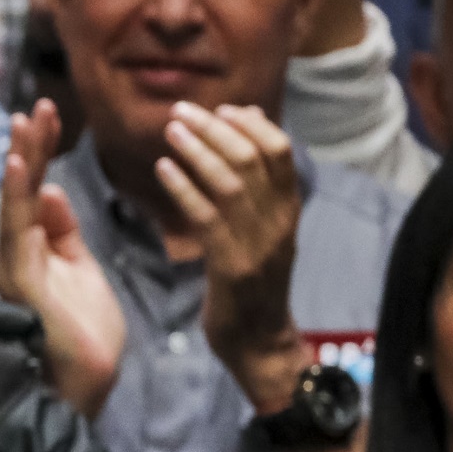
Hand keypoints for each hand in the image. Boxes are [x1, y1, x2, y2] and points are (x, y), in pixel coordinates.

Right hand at [0, 100, 123, 418]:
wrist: (83, 388)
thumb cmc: (83, 336)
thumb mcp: (80, 272)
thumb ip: (64, 234)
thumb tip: (52, 191)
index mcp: (34, 251)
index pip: (36, 192)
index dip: (41, 153)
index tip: (49, 117)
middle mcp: (17, 255)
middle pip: (21, 190)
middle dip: (30, 147)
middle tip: (39, 106)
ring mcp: (16, 268)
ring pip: (16, 203)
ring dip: (21, 161)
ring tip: (25, 123)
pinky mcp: (23, 281)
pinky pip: (17, 230)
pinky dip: (16, 196)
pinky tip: (18, 166)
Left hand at [157, 103, 304, 408]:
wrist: (260, 342)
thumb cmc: (255, 283)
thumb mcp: (266, 230)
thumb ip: (259, 188)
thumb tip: (249, 128)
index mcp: (289, 211)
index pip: (280, 150)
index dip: (250, 123)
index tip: (220, 109)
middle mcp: (279, 222)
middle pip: (254, 158)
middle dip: (216, 128)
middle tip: (182, 111)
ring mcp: (257, 244)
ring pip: (231, 182)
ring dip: (198, 150)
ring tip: (171, 130)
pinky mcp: (231, 266)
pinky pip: (207, 217)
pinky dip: (184, 188)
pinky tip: (163, 169)